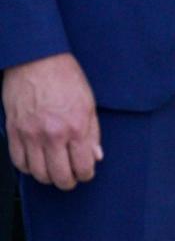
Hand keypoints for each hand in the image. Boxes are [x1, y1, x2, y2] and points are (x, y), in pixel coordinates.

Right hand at [3, 53, 102, 190]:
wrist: (35, 58)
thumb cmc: (65, 78)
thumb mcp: (89, 105)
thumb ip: (93, 134)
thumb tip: (95, 157)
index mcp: (76, 129)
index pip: (83, 168)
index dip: (86, 175)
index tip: (84, 172)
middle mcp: (52, 134)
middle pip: (60, 177)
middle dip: (68, 181)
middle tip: (70, 176)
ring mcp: (30, 133)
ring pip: (38, 173)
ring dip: (47, 177)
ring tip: (52, 169)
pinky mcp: (13, 129)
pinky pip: (18, 161)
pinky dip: (27, 167)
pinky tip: (35, 161)